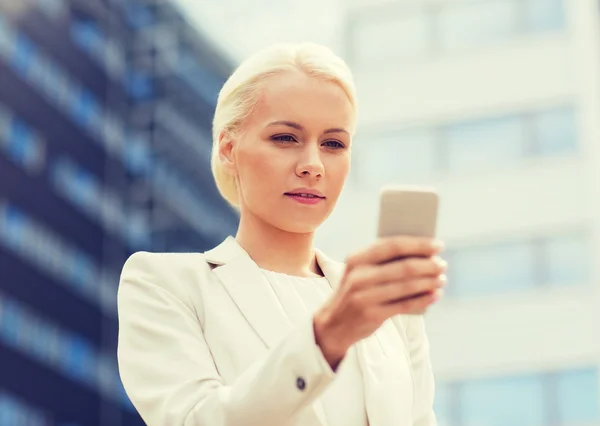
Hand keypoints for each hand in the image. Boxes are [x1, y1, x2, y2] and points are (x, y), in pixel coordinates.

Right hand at [314, 236, 445, 368]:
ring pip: (406, 286)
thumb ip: (384, 262)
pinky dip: (423, 300)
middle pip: (403, 267)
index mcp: (357, 259)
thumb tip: (424, 254)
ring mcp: (364, 296)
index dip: (418, 244)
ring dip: (428, 282)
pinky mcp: (372, 315)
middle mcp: (359, 276)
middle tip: (442, 265)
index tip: (438, 245)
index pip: (392, 246)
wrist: (333, 324)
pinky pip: (404, 305)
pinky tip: (434, 295)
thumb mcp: (360, 272)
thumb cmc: (356, 292)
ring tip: (442, 279)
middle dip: (427, 265)